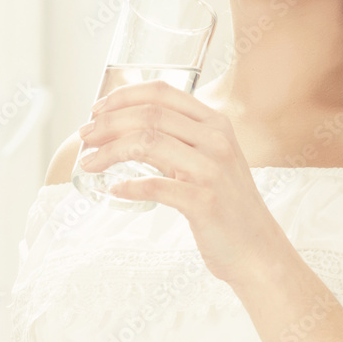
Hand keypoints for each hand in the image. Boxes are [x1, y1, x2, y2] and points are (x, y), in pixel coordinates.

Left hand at [76, 79, 288, 286]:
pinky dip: (129, 186)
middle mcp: (216, 139)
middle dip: (108, 123)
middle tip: (84, 137)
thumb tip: (124, 129)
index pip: (162, 93)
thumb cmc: (226, 204)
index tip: (96, 110)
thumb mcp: (209, 160)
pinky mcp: (204, 202)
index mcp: (215, 123)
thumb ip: (178, 140)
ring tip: (89, 163)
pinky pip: (156, 186)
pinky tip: (114, 191)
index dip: (123, 96)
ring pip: (148, 143)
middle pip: (149, 114)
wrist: (258, 249)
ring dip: (109, 151)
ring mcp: (212, 169)